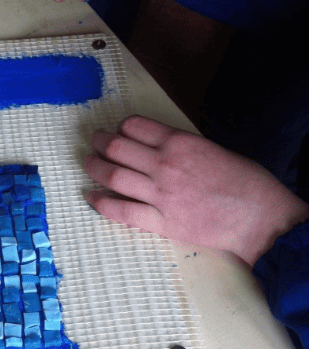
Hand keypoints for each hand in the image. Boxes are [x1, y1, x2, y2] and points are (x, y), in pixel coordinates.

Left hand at [84, 116, 308, 265]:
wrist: (260, 218)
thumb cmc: (246, 184)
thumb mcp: (214, 151)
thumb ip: (184, 150)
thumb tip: (162, 151)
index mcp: (181, 142)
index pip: (136, 126)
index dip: (121, 127)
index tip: (117, 131)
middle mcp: (165, 165)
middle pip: (117, 148)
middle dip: (100, 142)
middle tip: (94, 142)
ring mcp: (160, 195)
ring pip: (114, 176)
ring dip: (95, 168)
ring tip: (88, 164)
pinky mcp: (161, 222)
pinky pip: (122, 211)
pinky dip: (102, 204)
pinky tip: (91, 198)